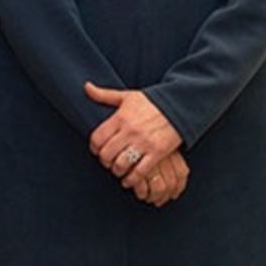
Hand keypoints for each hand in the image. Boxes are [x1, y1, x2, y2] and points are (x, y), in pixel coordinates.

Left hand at [84, 81, 187, 205]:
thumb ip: (104, 95)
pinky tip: (129, 180)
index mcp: (120, 118)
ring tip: (118, 170)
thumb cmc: (151, 101)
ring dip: (117, 171)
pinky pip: (140, 171)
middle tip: (107, 162)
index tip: (97, 150)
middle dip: (104, 161)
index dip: (94, 148)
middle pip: (107, 154)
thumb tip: (86, 86)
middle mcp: (130, 131)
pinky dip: (132, 179)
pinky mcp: (157, 152)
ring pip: (121, 164)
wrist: (179, 105)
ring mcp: (144, 143)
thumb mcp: (127, 96)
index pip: (97, 138)